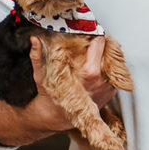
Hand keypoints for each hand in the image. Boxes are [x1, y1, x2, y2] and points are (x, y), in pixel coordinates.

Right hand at [0, 35, 114, 144]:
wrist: (56, 117)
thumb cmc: (50, 96)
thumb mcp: (41, 75)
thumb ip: (38, 56)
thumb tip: (34, 39)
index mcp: (90, 72)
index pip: (100, 44)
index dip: (94, 35)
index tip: (88, 32)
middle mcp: (102, 80)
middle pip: (109, 50)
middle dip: (100, 44)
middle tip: (90, 40)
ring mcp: (108, 87)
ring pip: (113, 61)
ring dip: (104, 55)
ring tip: (93, 52)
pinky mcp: (110, 92)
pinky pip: (114, 73)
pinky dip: (106, 66)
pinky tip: (96, 64)